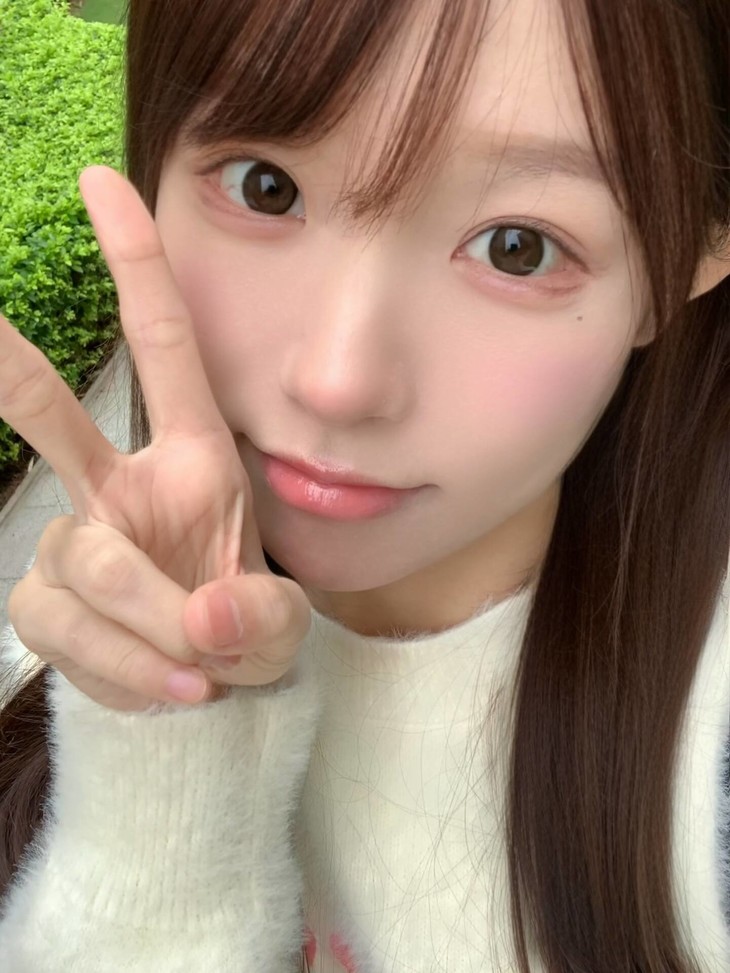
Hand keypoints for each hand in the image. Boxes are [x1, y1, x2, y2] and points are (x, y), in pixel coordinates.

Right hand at [1, 166, 310, 711]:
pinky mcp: (47, 602)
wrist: (205, 694)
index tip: (102, 182)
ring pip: (85, 560)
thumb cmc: (244, 632)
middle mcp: (123, 484)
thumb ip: (259, 620)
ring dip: (146, 625)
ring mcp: (79, 540)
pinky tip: (160, 683)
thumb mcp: (281, 628)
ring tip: (197, 668)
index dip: (135, 266)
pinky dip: (118, 665)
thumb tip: (200, 618)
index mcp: (194, 457)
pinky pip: (62, 623)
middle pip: (51, 413)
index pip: (163, 346)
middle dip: (12, 369)